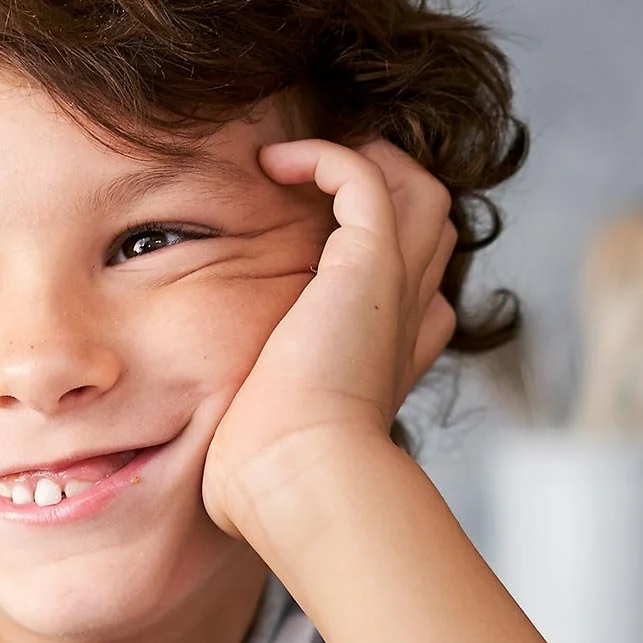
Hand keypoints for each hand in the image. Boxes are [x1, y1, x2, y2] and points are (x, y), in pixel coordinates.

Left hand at [201, 138, 458, 539]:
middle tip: (313, 186)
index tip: (320, 251)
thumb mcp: (266, 454)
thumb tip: (211, 476)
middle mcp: (404, 319)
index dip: (386, 261)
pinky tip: (273, 163)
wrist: (299, 481)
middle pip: (431, 227)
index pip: (420, 291)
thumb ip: (254, 441)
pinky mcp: (368, 264)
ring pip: (417, 190)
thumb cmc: (272, 486)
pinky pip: (364, 177)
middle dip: (385, 192)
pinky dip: (324, 157)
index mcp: (390, 360)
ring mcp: (394, 289)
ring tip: (299, 163)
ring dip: (365, 161)